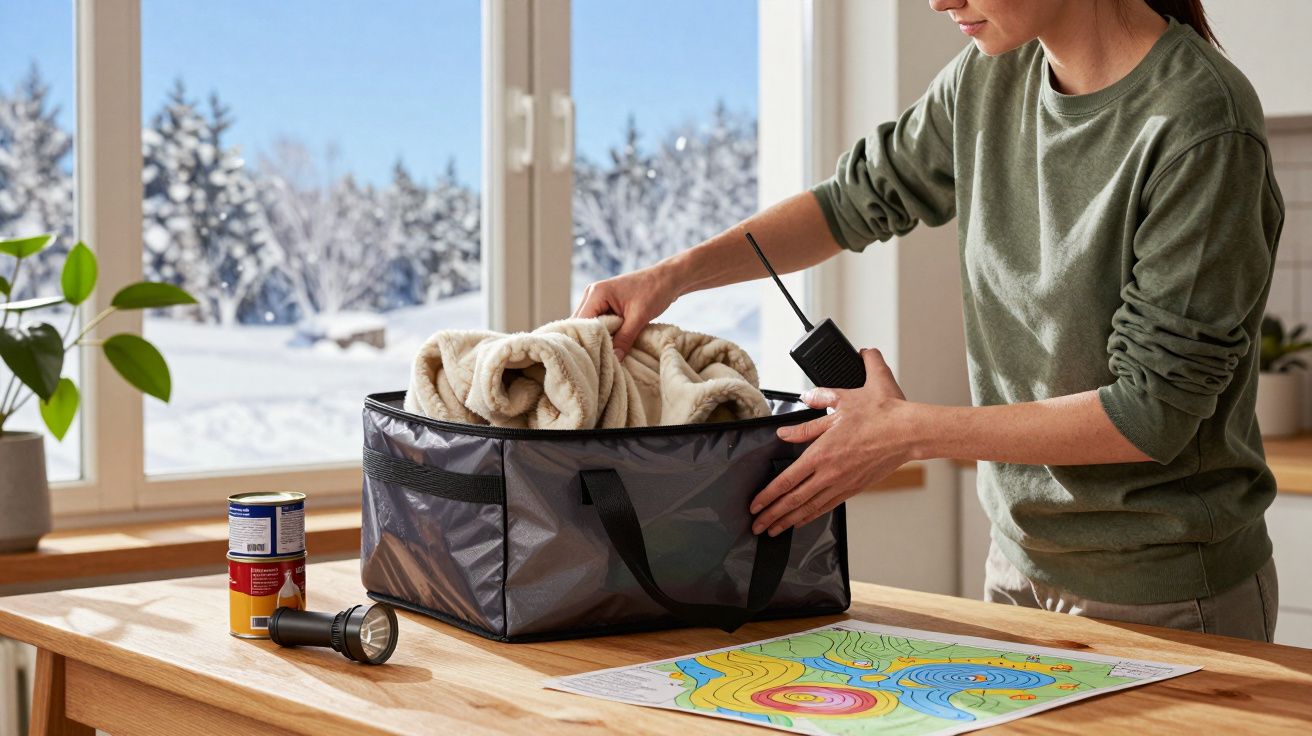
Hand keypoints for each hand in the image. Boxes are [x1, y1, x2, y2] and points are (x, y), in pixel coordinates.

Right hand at [572, 264, 679, 358]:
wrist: (669, 278)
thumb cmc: (655, 291)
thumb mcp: (639, 317)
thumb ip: (624, 339)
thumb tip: (614, 359)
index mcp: (596, 293)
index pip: (580, 322)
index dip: (585, 341)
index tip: (592, 359)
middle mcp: (592, 295)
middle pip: (581, 325)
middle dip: (588, 342)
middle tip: (596, 361)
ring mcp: (598, 300)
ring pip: (589, 325)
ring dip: (597, 339)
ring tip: (603, 356)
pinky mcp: (606, 305)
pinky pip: (599, 323)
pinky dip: (604, 334)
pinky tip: (609, 347)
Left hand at [750, 348, 918, 535]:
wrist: (909, 430)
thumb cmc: (880, 413)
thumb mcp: (841, 402)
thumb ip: (811, 413)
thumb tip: (787, 427)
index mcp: (821, 453)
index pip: (786, 480)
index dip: (767, 495)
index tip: (754, 505)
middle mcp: (830, 473)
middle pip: (794, 500)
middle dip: (772, 515)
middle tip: (755, 526)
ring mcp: (843, 483)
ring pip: (810, 507)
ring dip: (789, 520)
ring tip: (773, 530)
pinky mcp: (855, 487)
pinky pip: (828, 505)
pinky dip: (812, 515)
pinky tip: (803, 520)